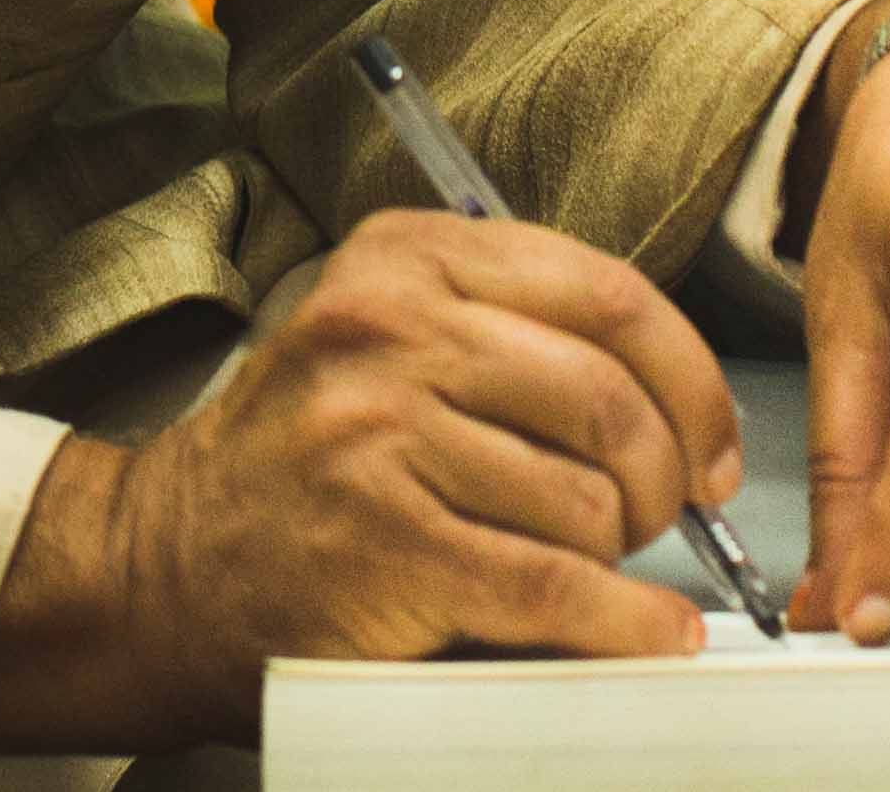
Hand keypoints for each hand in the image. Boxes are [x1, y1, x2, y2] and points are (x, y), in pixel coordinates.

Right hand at [0, 209, 742, 751]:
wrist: (174, 562)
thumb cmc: (307, 459)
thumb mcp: (393, 339)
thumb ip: (515, 333)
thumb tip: (682, 404)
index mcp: (407, 258)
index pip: (607, 294)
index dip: (691, 380)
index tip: (714, 443)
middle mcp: (388, 327)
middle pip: (609, 397)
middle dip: (668, 476)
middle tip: (664, 517)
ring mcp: (378, 432)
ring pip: (586, 497)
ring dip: (616, 553)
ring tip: (585, 566)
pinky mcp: (383, 540)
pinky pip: (551, 584)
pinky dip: (620, 622)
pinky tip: (644, 632)